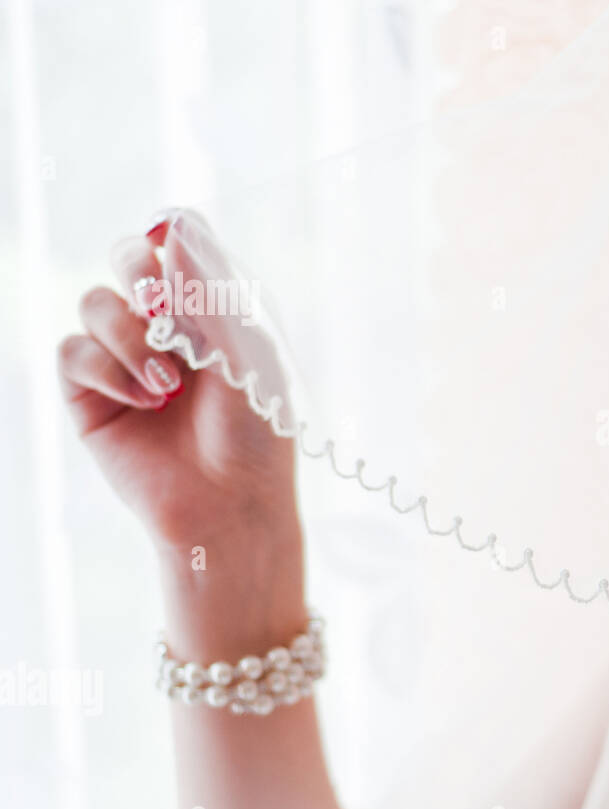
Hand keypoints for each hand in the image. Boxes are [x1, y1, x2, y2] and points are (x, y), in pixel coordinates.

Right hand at [57, 210, 298, 551]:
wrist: (233, 502)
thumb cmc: (257, 431)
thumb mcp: (247, 353)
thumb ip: (210, 290)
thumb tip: (174, 227)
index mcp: (213, 309)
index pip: (179, 245)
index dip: (169, 237)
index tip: (171, 248)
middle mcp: (167, 327)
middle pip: (126, 257)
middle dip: (136, 268)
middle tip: (158, 302)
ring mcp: (126, 358)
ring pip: (95, 303)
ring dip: (128, 336)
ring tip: (169, 385)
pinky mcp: (93, 396)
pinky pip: (73, 352)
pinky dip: (107, 370)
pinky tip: (147, 401)